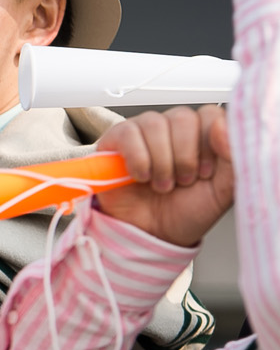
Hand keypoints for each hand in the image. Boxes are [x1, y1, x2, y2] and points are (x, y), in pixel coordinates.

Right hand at [94, 107, 233, 247]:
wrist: (152, 234)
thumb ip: (234, 156)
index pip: (209, 115)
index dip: (209, 143)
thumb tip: (222, 126)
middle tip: (182, 182)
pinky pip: (128, 133)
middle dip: (184, 157)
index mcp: (202, 135)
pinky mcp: (116, 140)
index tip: (205, 173)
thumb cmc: (186, 211)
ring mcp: (144, 132)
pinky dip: (137, 158)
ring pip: (155, 123)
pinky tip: (141, 176)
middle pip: (183, 117)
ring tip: (161, 184)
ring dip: (161, 162)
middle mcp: (173, 129)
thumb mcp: (224, 190)